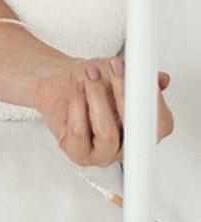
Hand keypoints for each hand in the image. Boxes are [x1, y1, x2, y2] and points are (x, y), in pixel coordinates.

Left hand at [34, 57, 172, 166]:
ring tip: (91, 75)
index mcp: (146, 131)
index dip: (153, 100)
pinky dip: (78, 106)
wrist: (61, 82)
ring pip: (107, 133)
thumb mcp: (122, 73)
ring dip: (98, 97)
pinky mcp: (78, 153)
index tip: (140, 76)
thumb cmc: (94, 81)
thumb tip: (160, 79)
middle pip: (135, 130)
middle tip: (114, 68)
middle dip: (124, 93)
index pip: (161, 124)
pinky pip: (80, 133)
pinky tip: (78, 89)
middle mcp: (128, 146)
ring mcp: (104, 153)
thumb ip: (142, 78)